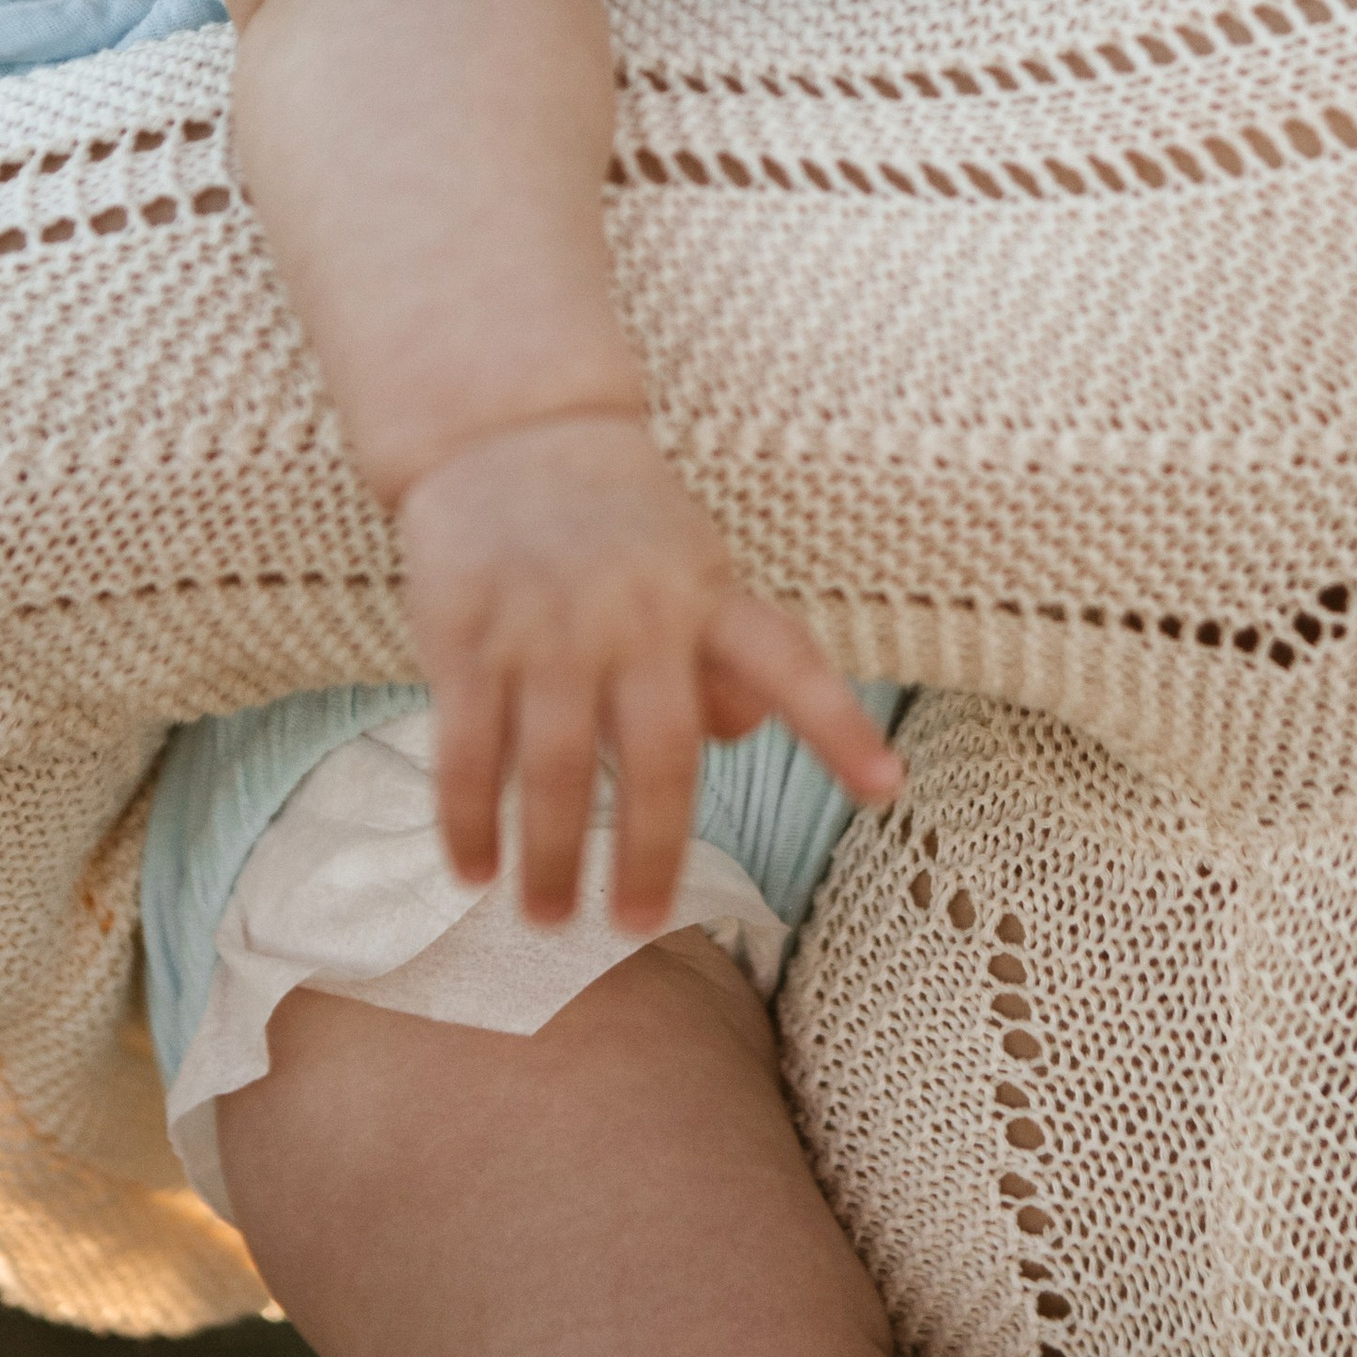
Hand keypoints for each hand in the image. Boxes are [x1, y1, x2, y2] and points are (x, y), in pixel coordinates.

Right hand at [395, 411, 902, 928]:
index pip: (789, 665)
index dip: (839, 728)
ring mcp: (547, 627)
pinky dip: (470, 818)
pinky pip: (470, 748)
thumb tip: (737, 735)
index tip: (888, 787)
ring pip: (558, 769)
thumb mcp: (693, 567)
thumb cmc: (616, 521)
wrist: (504, 431)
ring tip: (549, 918)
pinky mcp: (468, 635)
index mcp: (706, 597)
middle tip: (637, 925)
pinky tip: (474, 868)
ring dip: (552, 856)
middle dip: (651, 853)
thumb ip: (722, 654)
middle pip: (660, 757)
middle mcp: (633, 616)